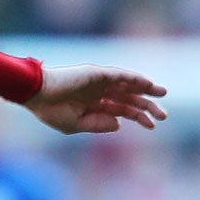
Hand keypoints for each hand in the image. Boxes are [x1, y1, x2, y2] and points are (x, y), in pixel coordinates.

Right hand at [24, 65, 167, 134]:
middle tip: (164, 115)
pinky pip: (120, 76)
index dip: (138, 117)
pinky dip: (134, 79)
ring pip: (128, 86)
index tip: (153, 126)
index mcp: (94, 105)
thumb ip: (98, 124)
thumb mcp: (76, 125)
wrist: (35, 94)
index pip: (122, 110)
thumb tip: (120, 124)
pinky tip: (147, 84)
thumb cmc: (50, 111)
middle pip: (130, 98)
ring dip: (146, 89)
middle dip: (147, 106)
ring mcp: (99, 82)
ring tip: (162, 94)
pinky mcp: (97, 74)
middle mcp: (100, 92)